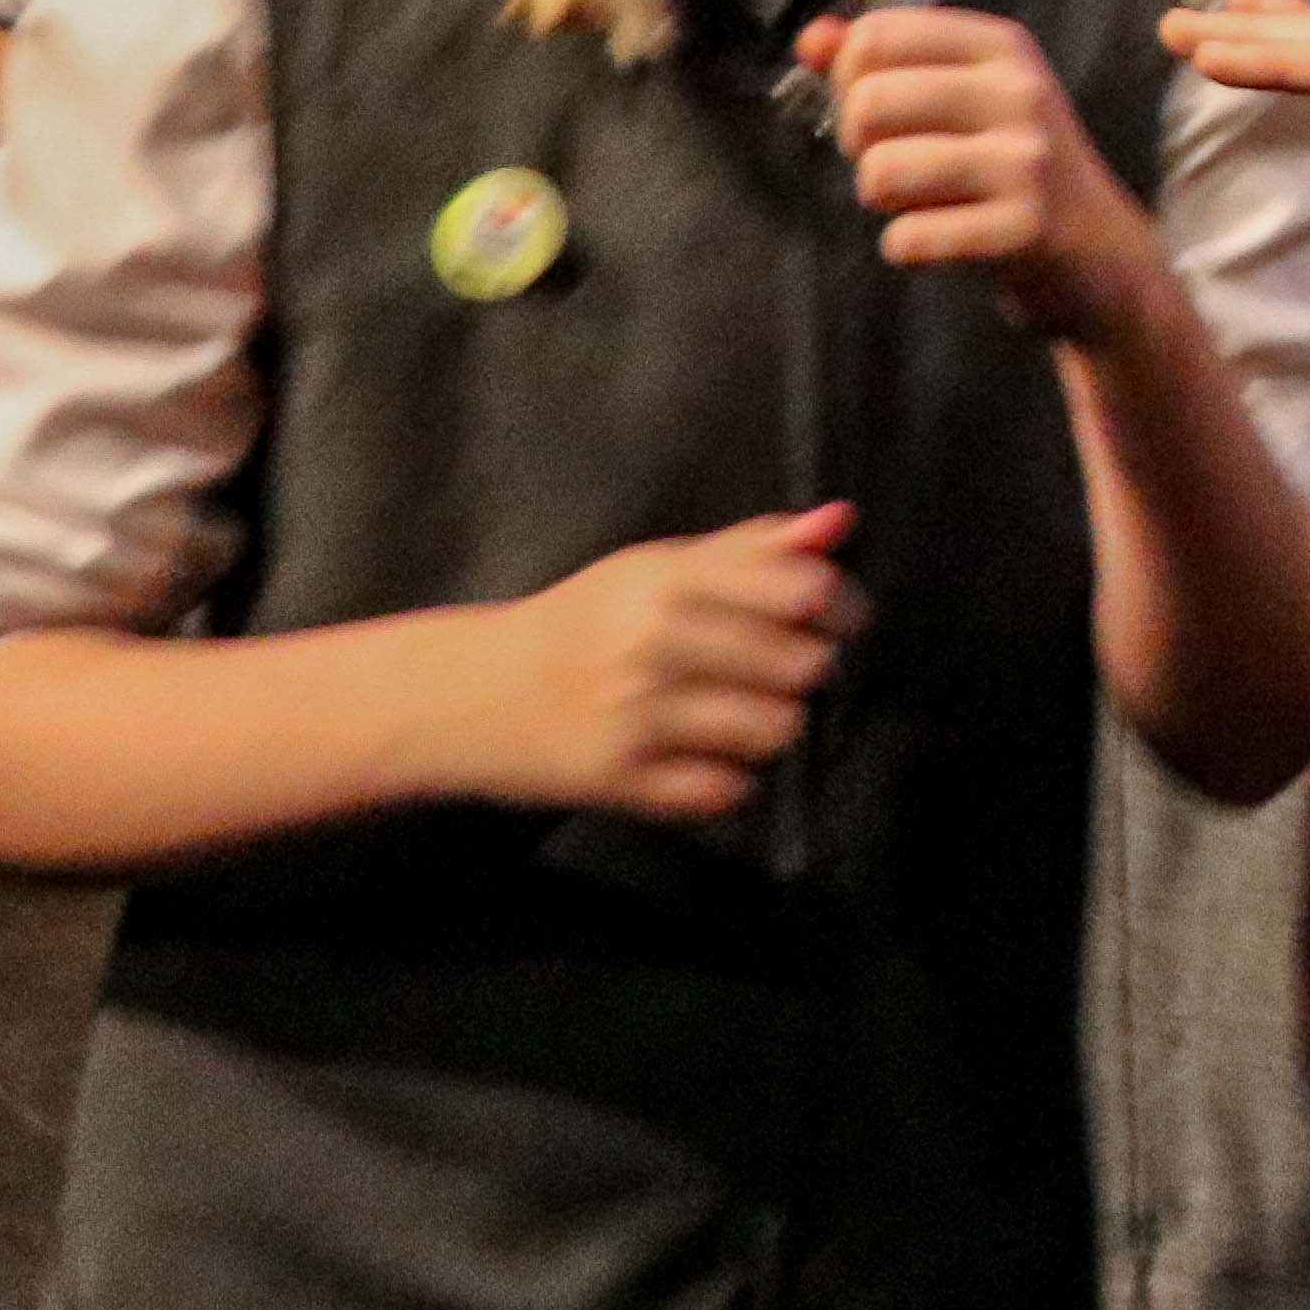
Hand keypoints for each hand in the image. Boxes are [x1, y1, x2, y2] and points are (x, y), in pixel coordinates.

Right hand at [463, 503, 857, 819]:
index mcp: (667, 579)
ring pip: (773, 730)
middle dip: (806, 674)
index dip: (839, 608)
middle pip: (801, 665)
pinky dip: (728, 783)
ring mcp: (631, 710)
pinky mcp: (613, 775)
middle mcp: (650, 640)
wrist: (468, 693)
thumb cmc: (585, 623)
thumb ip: (752, 546)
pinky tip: (704, 762)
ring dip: (773, 729)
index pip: (802, 589)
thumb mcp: (658, 569)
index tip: (839, 622)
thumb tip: (840, 519)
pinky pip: (721, 790)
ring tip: (743, 718)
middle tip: (780, 675)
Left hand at [811, 6, 1167, 341]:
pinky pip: (908, 239)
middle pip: (868, 102)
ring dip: (883, 202)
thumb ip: (880, 63)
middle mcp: (1020, 91)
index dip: (850, 82)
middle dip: (860, 146)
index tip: (887, 116)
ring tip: (925, 202)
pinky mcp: (1024, 228)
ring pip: (880, 172)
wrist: (1099, 254)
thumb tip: (809, 39)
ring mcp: (1027, 160)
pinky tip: (947, 241)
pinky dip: (908, 249)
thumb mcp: (958, 97)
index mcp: (1001, 45)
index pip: (874, 36)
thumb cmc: (1009, 167)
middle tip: (901, 164)